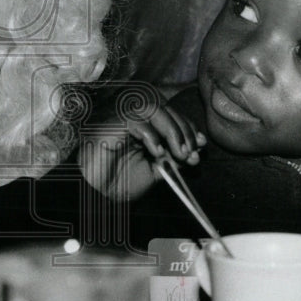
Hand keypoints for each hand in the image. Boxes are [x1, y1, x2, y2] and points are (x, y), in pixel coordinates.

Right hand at [79, 103, 204, 200]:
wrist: (99, 193)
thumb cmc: (122, 182)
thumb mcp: (157, 171)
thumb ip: (174, 159)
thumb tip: (195, 150)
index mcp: (147, 127)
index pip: (173, 116)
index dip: (189, 128)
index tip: (201, 146)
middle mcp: (136, 118)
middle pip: (167, 109)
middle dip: (184, 131)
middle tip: (191, 154)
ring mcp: (123, 118)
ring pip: (153, 108)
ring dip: (171, 129)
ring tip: (178, 152)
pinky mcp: (113, 122)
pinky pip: (136, 119)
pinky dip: (151, 135)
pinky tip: (156, 153)